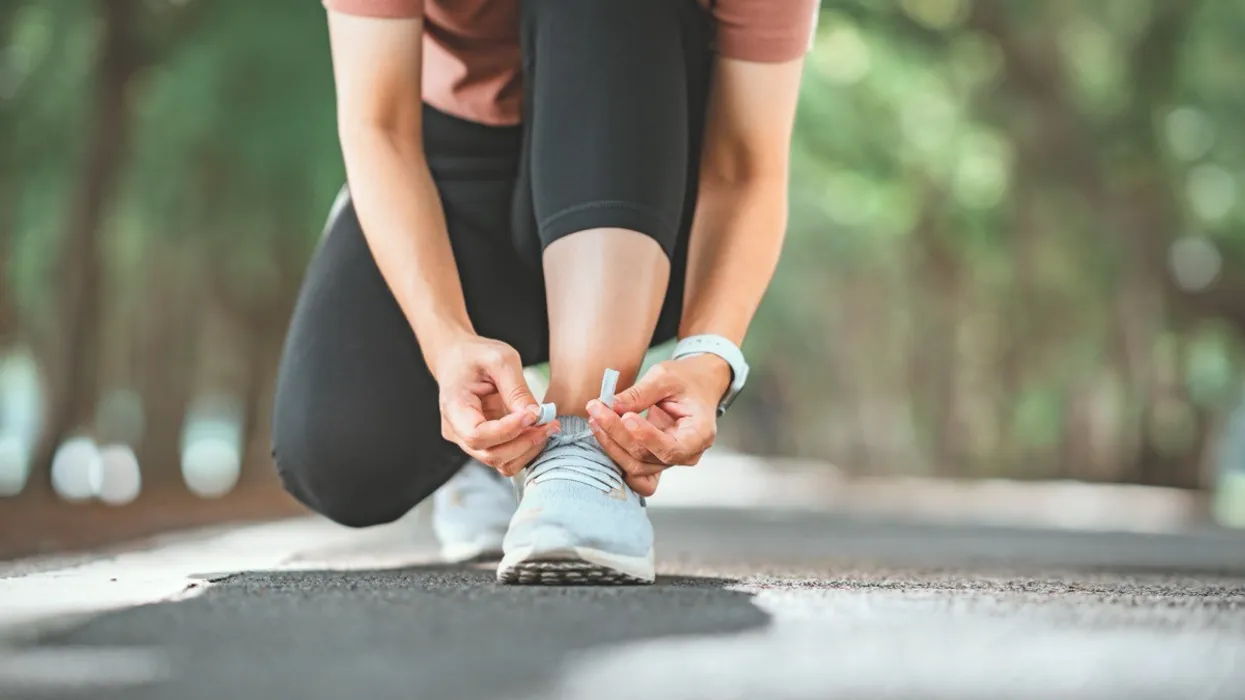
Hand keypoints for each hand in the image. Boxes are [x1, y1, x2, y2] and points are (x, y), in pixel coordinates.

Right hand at [433, 335, 558, 475]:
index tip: (533, 415)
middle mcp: (456, 430)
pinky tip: (538, 431)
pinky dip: (524, 449)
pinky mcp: (483, 442)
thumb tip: (537, 416)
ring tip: (548, 427)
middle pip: (490, 454)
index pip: (477, 435)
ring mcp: (467, 440)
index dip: (508, 431)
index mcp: (454, 406)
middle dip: (524, 442)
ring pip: (499, 461)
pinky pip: (504, 457)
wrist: (457, 358)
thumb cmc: (476, 355)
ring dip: (527, 449)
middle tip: (550, 423)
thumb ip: (517, 389)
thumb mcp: (500, 360)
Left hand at [585, 354, 730, 495]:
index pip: (670, 447)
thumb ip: (639, 393)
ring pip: (635, 464)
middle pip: (647, 456)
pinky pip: (632, 462)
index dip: (645, 436)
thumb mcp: (666, 376)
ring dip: (611, 444)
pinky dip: (615, 449)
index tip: (625, 417)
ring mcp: (670, 460)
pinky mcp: (655, 458)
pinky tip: (601, 430)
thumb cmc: (687, 379)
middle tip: (597, 409)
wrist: (697, 385)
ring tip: (595, 417)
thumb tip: (611, 405)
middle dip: (618, 434)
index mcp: (699, 434)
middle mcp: (687, 454)